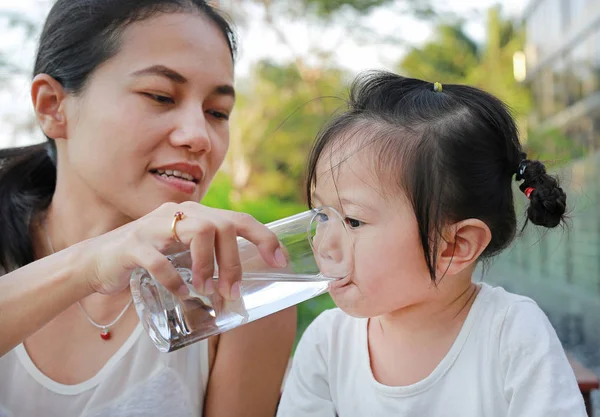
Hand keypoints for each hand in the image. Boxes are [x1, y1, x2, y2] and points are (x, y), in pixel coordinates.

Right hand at [78, 202, 285, 299]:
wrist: (96, 261)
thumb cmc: (147, 259)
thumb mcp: (182, 252)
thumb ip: (207, 256)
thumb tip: (240, 283)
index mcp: (194, 215)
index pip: (238, 218)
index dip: (264, 237)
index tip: (280, 261)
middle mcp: (177, 213)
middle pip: (221, 226)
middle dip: (233, 261)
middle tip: (232, 292)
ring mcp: (153, 226)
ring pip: (197, 232)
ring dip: (208, 266)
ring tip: (206, 290)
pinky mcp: (132, 245)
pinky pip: (160, 261)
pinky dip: (174, 280)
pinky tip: (181, 293)